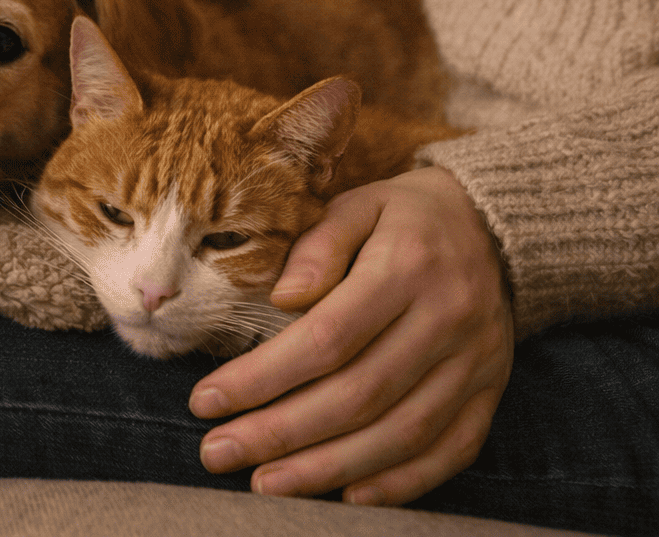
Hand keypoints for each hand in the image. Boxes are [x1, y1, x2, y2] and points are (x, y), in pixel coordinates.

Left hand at [189, 166, 513, 505]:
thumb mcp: (359, 204)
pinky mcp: (490, 392)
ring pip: (401, 433)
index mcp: (406, 268)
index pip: (327, 338)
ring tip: (266, 483)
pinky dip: (402, 482)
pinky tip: (347, 496)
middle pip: (358, 395)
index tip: (207, 399)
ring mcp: (475, 363)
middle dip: (281, 432)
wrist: (495, 226)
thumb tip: (283, 298)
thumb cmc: (402, 217)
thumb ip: (318, 244)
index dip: (263, 376)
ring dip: (329, 467)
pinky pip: (452, 449)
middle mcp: (447, 321)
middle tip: (218, 452)